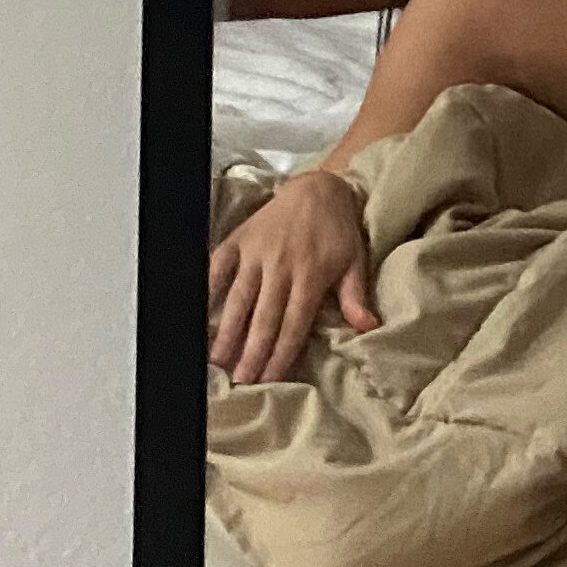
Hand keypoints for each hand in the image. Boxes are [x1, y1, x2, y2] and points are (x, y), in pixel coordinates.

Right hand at [208, 166, 377, 385]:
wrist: (317, 187)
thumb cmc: (338, 230)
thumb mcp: (354, 261)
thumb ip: (355, 296)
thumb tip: (368, 327)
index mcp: (310, 276)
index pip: (293, 323)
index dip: (281, 353)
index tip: (269, 379)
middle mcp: (281, 266)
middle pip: (264, 317)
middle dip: (252, 352)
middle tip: (241, 380)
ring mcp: (256, 252)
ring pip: (240, 298)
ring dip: (228, 330)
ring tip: (216, 359)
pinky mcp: (239, 239)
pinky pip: (219, 266)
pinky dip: (208, 288)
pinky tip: (199, 312)